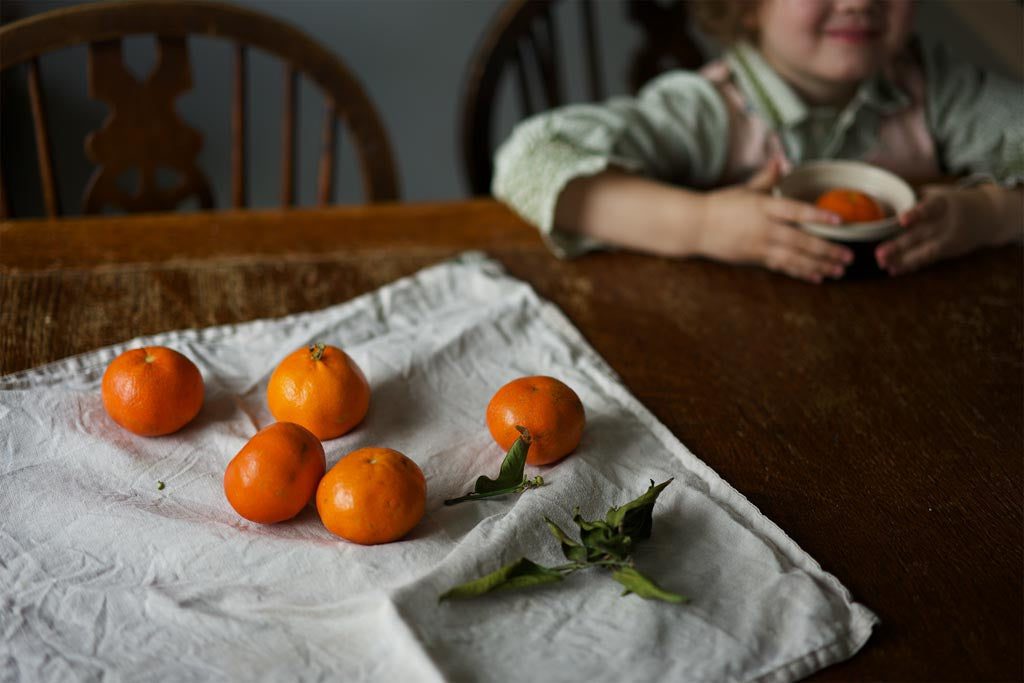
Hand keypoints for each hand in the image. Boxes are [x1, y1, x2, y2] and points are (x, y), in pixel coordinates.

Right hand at [697, 159, 851, 282]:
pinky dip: (800, 272)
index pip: (795, 210)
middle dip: (827, 250)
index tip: (839, 221)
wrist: (695, 226)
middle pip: (801, 240)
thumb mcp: (745, 188)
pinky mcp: (754, 258)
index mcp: (763, 206)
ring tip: (838, 270)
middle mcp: (764, 227)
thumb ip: (767, 177)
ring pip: (794, 258)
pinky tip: (817, 276)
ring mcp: (759, 245)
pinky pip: (782, 267)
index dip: (818, 215)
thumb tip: (782, 159)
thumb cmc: (721, 204)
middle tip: (849, 256)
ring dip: (819, 265)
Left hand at [876, 185, 1015, 275]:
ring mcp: (948, 239)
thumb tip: (882, 204)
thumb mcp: (939, 194)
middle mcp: (946, 222)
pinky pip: (928, 259)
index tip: (902, 220)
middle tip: (879, 254)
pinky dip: (910, 265)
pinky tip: (894, 270)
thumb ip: (915, 199)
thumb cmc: (953, 201)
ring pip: (924, 251)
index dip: (917, 214)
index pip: (930, 208)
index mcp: (943, 203)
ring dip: (902, 260)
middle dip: (899, 245)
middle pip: (921, 234)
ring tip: (884, 265)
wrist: (990, 215)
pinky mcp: (948, 251)